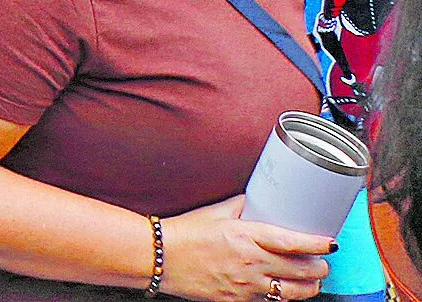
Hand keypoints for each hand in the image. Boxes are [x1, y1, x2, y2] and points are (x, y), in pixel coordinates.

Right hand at [160, 197, 329, 301]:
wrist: (159, 257)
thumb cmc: (184, 232)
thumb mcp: (215, 212)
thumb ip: (242, 206)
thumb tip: (260, 200)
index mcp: (246, 236)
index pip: (293, 243)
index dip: (318, 243)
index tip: (331, 242)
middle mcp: (251, 263)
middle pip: (302, 271)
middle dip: (320, 268)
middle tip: (323, 261)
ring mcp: (246, 285)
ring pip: (294, 293)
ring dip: (309, 287)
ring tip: (312, 279)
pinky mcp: (239, 301)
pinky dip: (285, 297)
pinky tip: (285, 289)